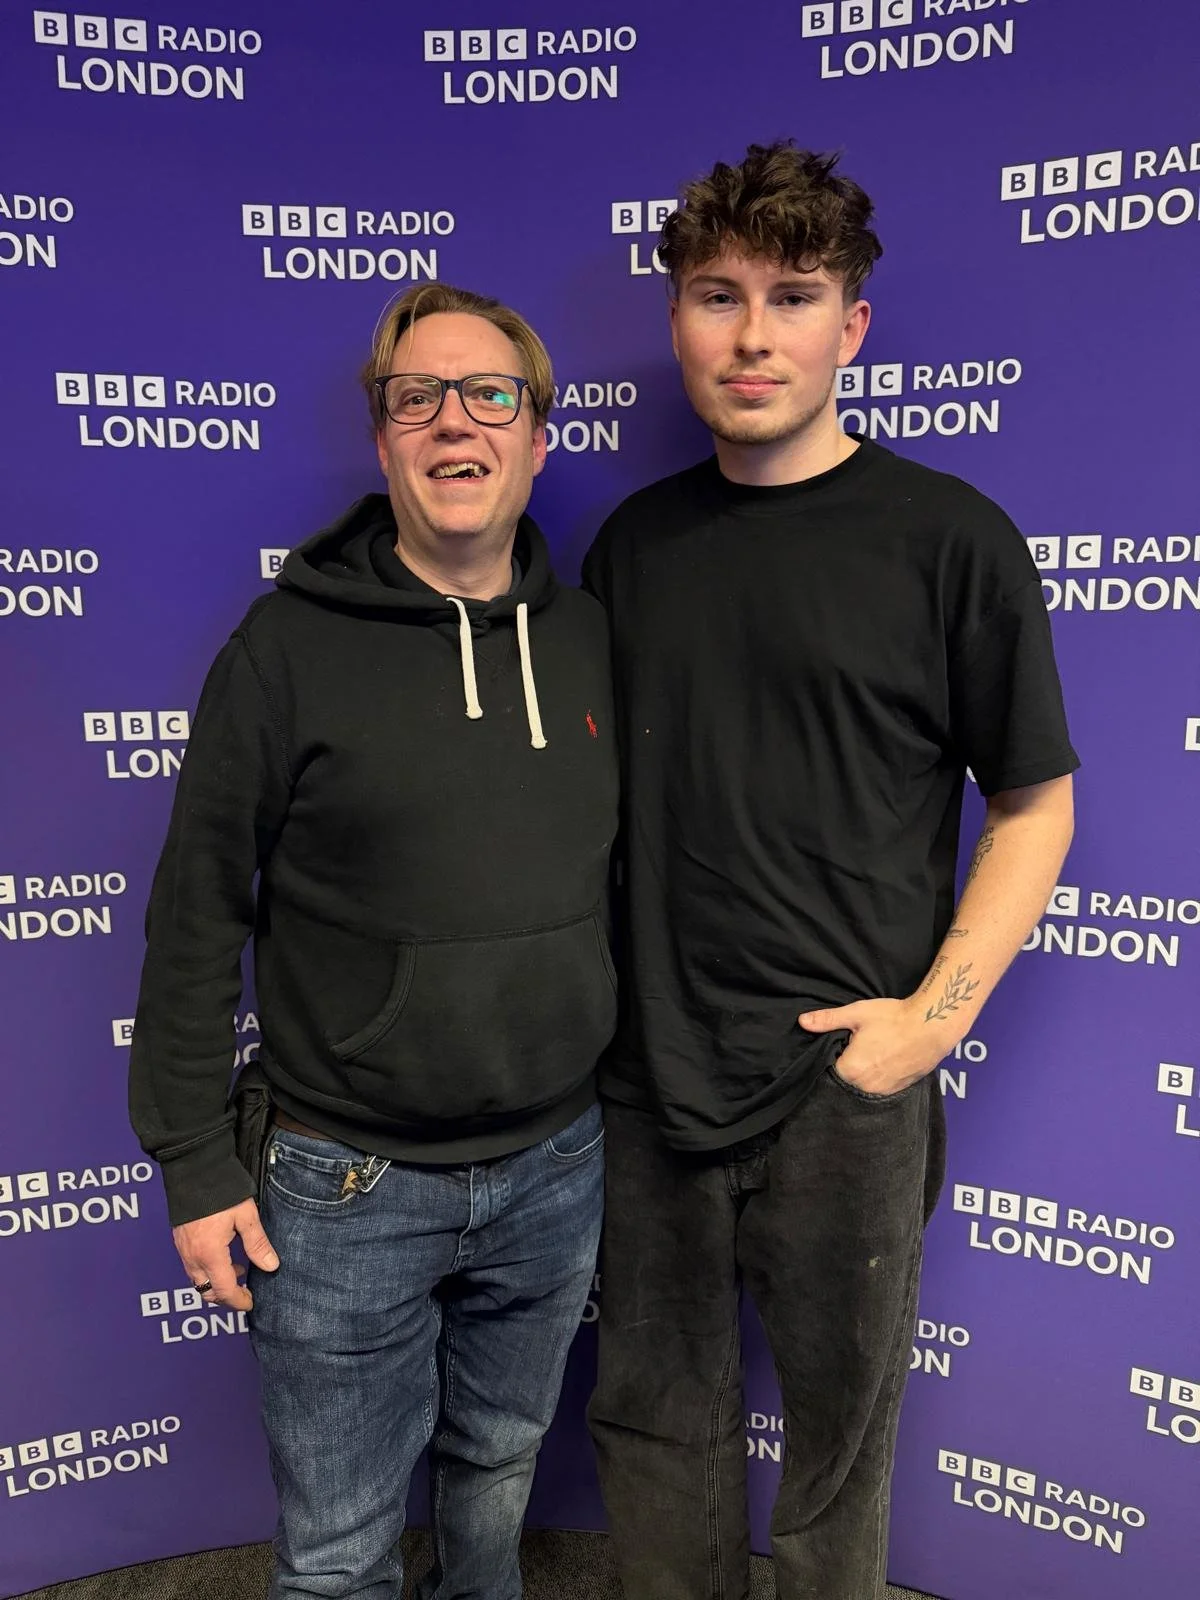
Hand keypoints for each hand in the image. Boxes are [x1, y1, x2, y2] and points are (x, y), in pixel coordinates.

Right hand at [172, 1199, 278, 1311]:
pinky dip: (207, 1271)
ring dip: (216, 1283)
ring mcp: (183, 1250)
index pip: (224, 1291)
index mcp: (210, 1254)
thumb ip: (257, 1243)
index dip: (238, 1301)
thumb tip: (271, 1266)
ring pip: (197, 1281)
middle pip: (206, 1292)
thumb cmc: (220, 1190)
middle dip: (225, 1297)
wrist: (193, 1170)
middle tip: (244, 1292)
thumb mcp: (245, 1216)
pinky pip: (191, 1267)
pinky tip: (223, 1256)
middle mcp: (192, 1257)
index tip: (250, 1302)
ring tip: (238, 1270)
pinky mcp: (180, 1241)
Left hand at [798, 997, 946, 1096]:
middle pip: (845, 1081)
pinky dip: (877, 1078)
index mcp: (850, 1070)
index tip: (837, 1046)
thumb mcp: (857, 1014)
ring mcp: (884, 1091)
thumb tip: (803, 1021)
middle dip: (846, 1067)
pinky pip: (880, 1089)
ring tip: (871, 1053)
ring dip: (862, 1075)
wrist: (932, 1025)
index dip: (831, 1058)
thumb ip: (827, 1020)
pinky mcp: (899, 1090)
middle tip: (856, 1047)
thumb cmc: (894, 1018)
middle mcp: (865, 1087)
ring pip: (863, 1086)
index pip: (827, 1072)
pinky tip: (883, 1061)